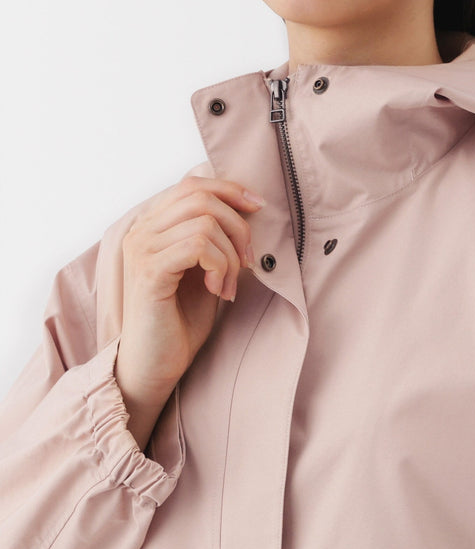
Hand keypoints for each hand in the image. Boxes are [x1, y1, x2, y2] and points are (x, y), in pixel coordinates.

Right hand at [114, 176, 265, 447]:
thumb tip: (248, 207)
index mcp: (152, 226)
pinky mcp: (150, 272)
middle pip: (201, 198)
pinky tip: (218, 291)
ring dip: (230, 255)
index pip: (191, 184)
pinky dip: (219, 266)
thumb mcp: (205, 269)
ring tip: (228, 286)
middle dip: (238, 226)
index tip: (258, 206)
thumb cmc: (181, 319)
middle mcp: (141, 232)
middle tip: (247, 261)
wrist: (156, 363)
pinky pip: (197, 246)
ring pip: (204, 222)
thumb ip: (215, 238)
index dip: (229, 189)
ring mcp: (142, 250)